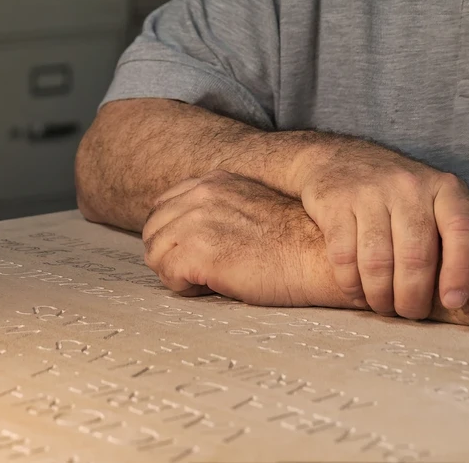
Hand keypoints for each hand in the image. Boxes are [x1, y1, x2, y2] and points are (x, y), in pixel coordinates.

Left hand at [141, 170, 359, 307]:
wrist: (315, 255)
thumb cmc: (291, 240)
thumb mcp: (250, 207)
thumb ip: (217, 209)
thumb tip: (188, 234)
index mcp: (215, 181)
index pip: (163, 205)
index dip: (174, 235)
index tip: (195, 251)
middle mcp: (202, 194)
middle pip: (153, 231)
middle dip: (170, 254)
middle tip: (203, 270)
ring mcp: (198, 221)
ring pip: (154, 254)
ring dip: (176, 271)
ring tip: (211, 278)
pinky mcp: (199, 252)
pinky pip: (167, 276)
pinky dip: (185, 287)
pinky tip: (215, 285)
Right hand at [290, 139, 468, 319]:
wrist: (341, 158)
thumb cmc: (400, 197)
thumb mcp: (435, 203)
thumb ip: (452, 240)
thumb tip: (462, 301)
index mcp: (445, 188)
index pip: (465, 227)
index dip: (462, 270)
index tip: (453, 302)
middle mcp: (410, 185)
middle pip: (417, 256)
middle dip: (413, 298)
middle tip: (410, 313)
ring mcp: (371, 191)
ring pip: (378, 262)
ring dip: (381, 297)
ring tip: (384, 306)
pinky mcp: (336, 202)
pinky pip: (345, 258)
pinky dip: (352, 286)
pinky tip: (359, 292)